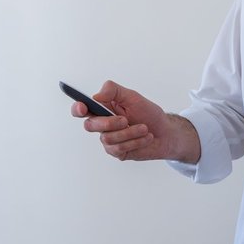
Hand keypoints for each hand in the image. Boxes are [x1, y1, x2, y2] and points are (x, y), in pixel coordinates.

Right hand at [70, 80, 198, 163]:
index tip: (83, 107)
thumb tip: (96, 96)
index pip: (82, 109)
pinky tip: (146, 137)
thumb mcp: (133, 97)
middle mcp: (102, 125)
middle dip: (109, 123)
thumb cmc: (148, 114)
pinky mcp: (117, 152)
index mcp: (102, 109)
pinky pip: (119, 149)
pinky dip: (136, 141)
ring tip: (144, 128)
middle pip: (90, 126)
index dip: (78, 109)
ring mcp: (108, 140)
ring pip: (108, 138)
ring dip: (130, 133)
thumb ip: (113, 91)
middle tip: (126, 120)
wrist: (165, 132)